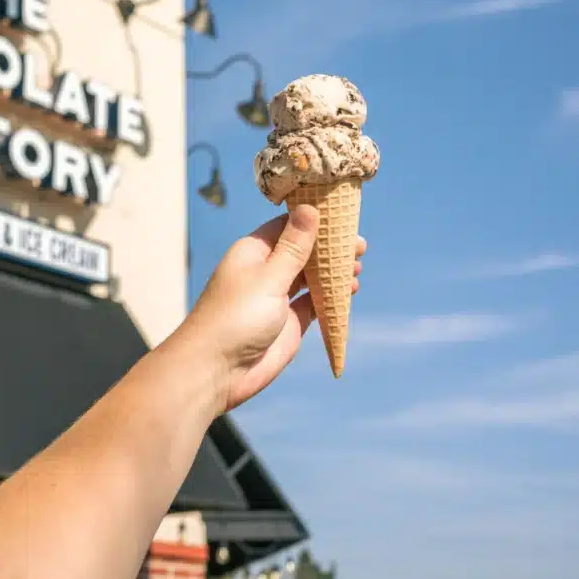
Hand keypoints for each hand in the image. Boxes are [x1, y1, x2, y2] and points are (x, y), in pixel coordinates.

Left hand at [183, 205, 366, 412]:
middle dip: (330, 247)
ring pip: (311, 277)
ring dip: (334, 271)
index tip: (343, 216)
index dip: (315, 220)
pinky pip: (315, 303)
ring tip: (357, 265)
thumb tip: (309, 208)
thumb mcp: (269, 277)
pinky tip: (350, 289)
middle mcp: (266, 271)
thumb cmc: (236, 317)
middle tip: (360, 245)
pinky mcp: (289, 322)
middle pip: (303, 251)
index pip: (288, 226)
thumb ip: (293, 247)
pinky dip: (332, 296)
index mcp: (254, 252)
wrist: (218, 369)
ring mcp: (278, 298)